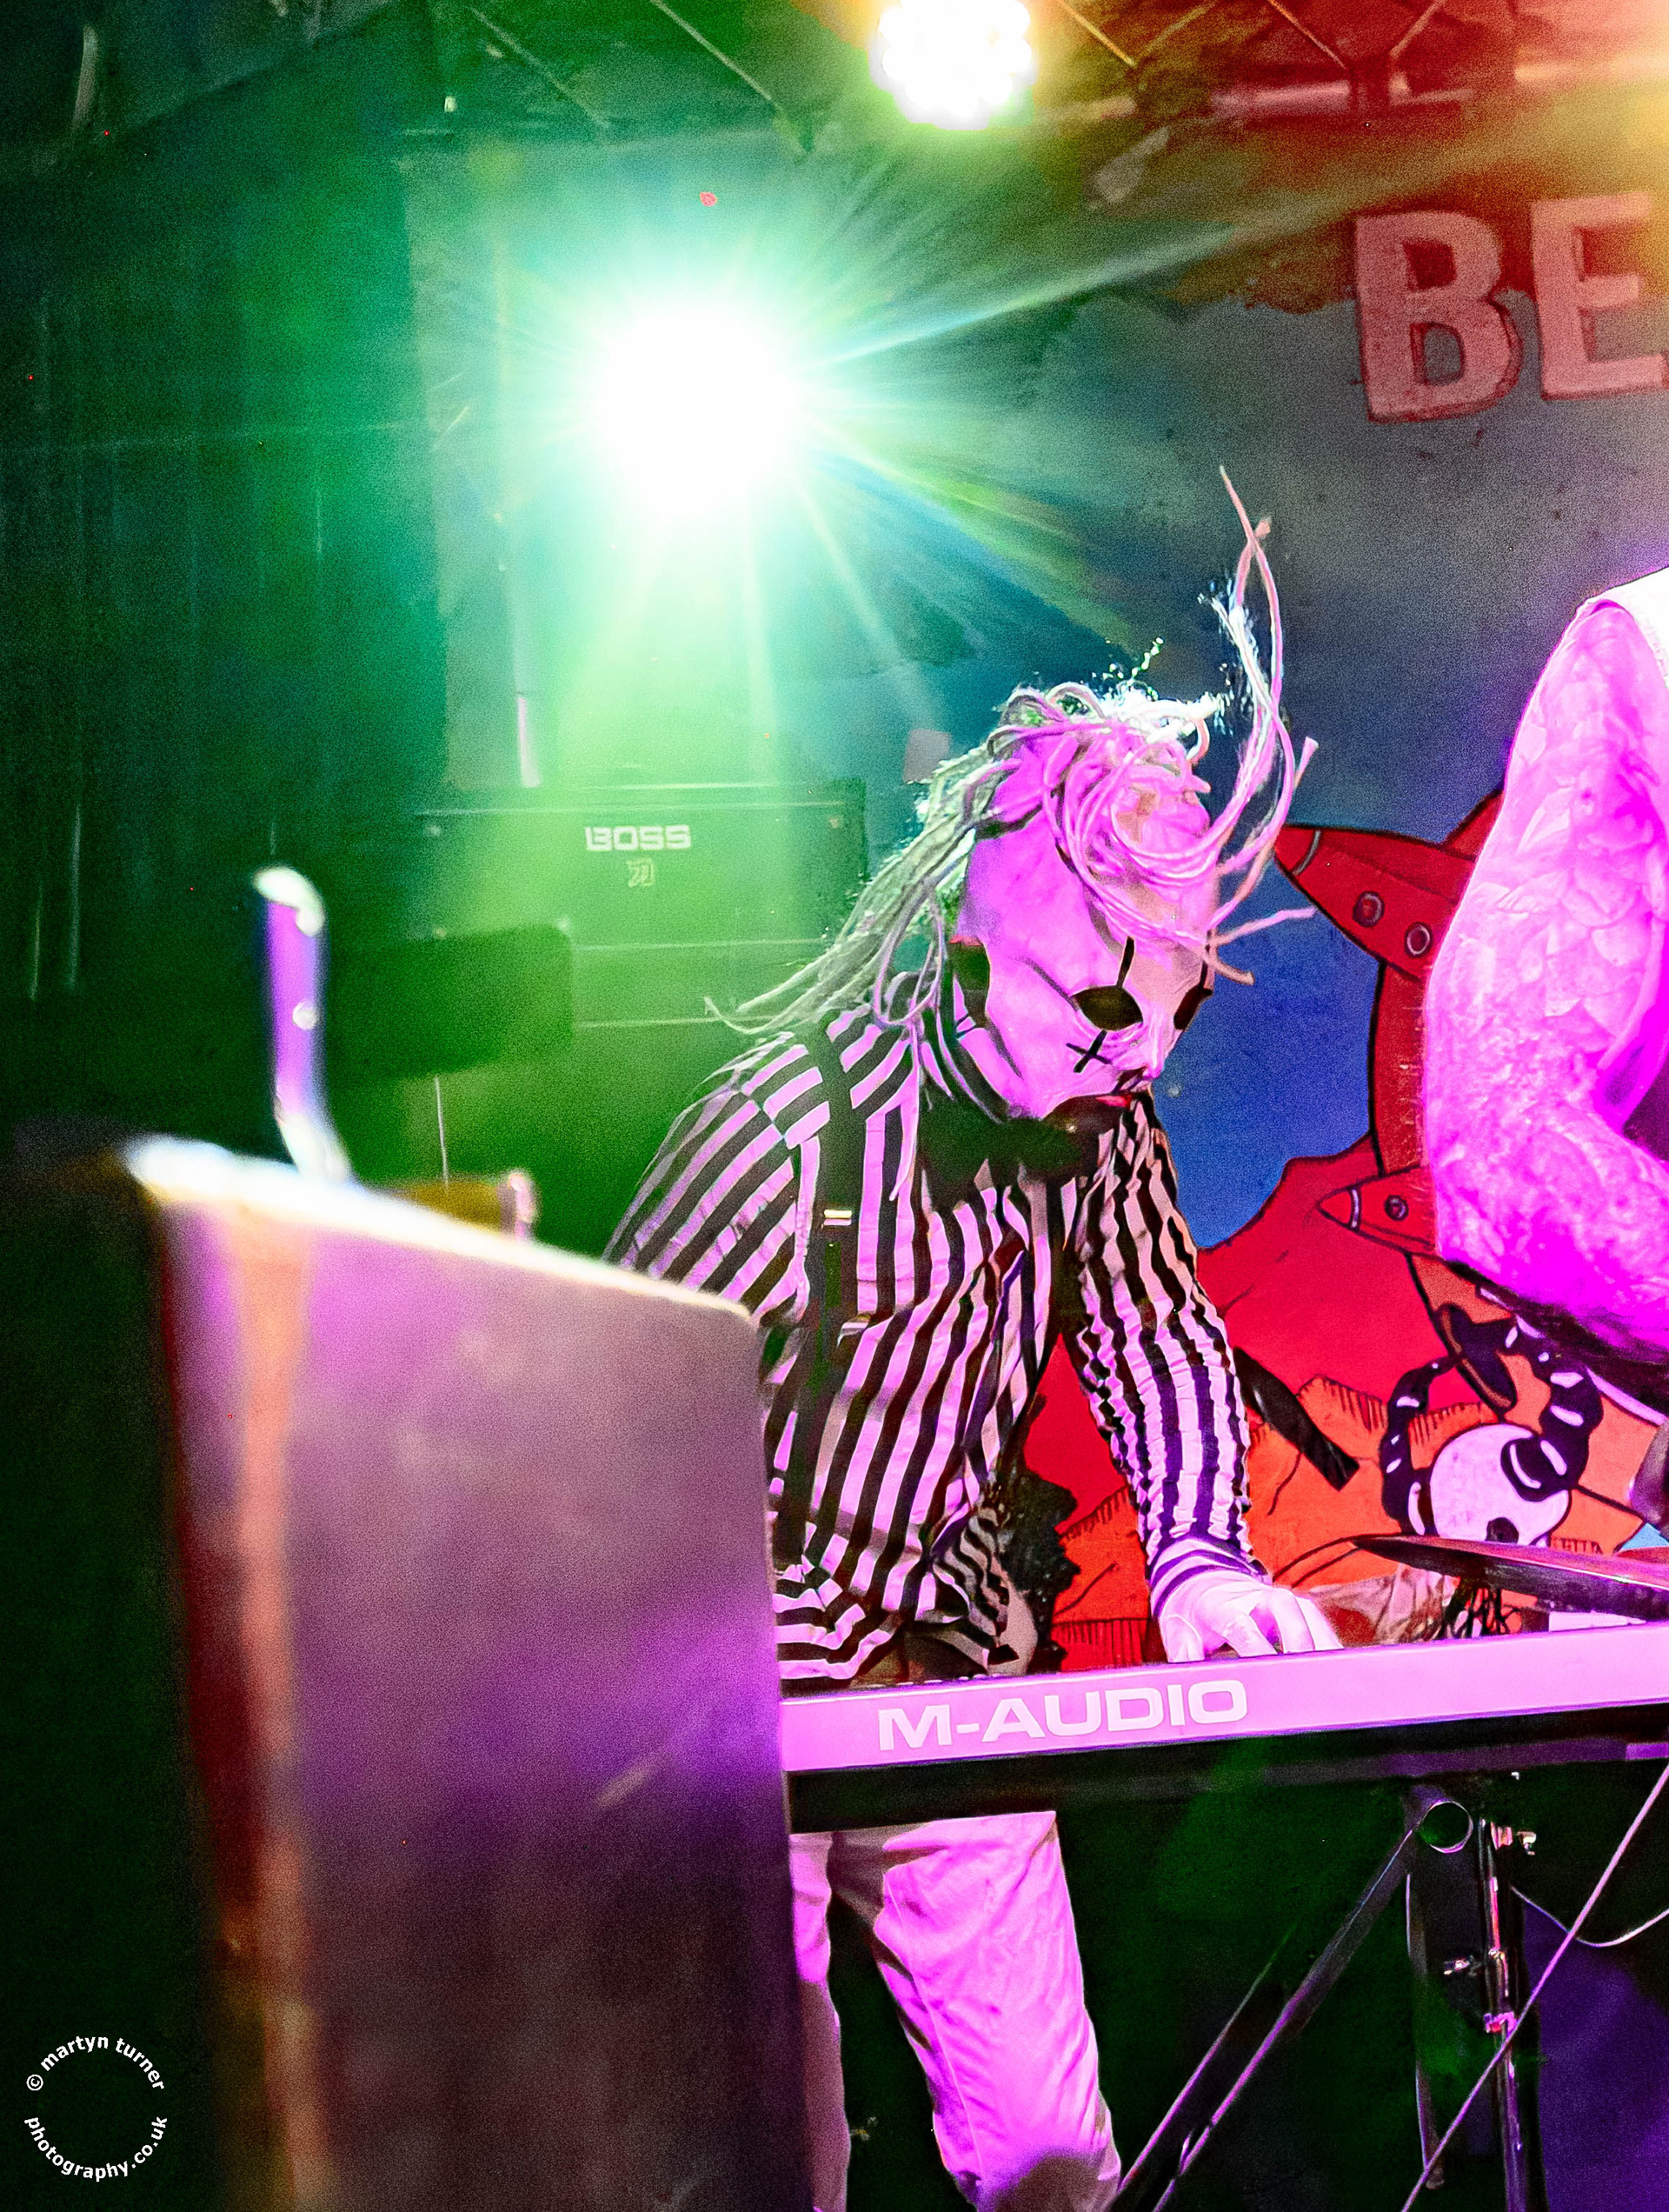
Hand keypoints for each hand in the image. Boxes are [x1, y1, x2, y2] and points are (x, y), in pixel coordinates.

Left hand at [1157, 1570, 1341, 1662]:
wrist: (1204, 1580)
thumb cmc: (1192, 1611)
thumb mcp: (1176, 1627)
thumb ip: (1181, 1649)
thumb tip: (1189, 1668)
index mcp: (1221, 1603)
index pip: (1241, 1626)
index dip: (1255, 1648)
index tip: (1265, 1673)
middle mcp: (1255, 1597)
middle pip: (1285, 1611)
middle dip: (1298, 1643)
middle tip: (1305, 1680)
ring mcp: (1278, 1600)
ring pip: (1308, 1615)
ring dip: (1321, 1644)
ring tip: (1329, 1680)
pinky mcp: (1295, 1608)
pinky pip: (1318, 1624)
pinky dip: (1328, 1647)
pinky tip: (1336, 1673)